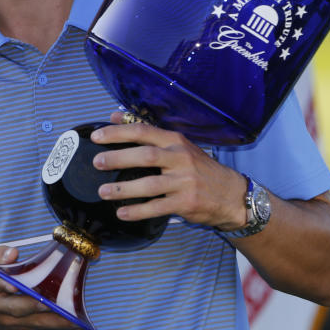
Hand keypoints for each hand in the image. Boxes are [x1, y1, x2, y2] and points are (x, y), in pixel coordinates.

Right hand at [0, 242, 75, 329]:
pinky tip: (74, 321)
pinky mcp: (14, 326)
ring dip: (51, 318)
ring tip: (73, 314)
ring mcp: (4, 318)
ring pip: (29, 319)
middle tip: (54, 300)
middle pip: (15, 306)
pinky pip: (36, 326)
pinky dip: (54, 324)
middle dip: (35, 304)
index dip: (2, 284)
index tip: (14, 284)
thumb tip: (13, 253)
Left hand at [90, 111, 248, 230]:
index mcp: (176, 141)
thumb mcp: (178, 146)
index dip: (119, 133)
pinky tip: (122, 213)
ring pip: (150, 184)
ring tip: (104, 191)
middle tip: (97, 162)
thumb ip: (148, 132)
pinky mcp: (186, 203)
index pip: (144, 131)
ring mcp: (184, 182)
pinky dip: (138, 211)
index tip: (97, 137)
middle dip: (119, 158)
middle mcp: (180, 159)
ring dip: (124, 188)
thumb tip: (115, 116)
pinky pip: (157, 208)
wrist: (231, 195)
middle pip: (146, 156)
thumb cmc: (199, 168)